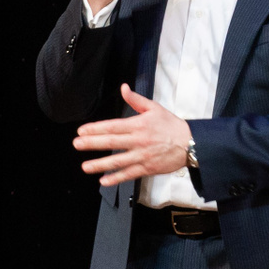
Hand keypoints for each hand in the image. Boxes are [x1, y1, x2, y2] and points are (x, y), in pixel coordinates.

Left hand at [73, 85, 192, 185]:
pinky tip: (104, 181)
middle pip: (111, 142)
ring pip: (118, 160)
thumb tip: (123, 88)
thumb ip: (136, 100)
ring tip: (85, 166)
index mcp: (139, 124)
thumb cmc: (172, 126)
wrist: (191, 144)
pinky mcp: (148, 168)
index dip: (96, 128)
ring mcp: (142, 155)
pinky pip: (129, 174)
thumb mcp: (155, 108)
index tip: (81, 131)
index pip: (113, 126)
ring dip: (100, 164)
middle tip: (77, 144)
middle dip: (92, 143)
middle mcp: (139, 140)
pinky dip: (116, 178)